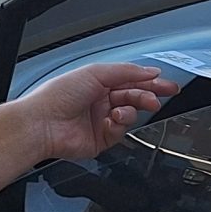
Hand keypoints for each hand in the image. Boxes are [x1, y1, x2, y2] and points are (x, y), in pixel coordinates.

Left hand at [19, 62, 177, 163]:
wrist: (43, 123)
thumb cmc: (58, 95)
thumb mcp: (95, 72)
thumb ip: (126, 71)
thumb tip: (149, 72)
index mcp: (99, 82)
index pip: (131, 81)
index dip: (151, 82)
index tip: (167, 84)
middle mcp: (101, 101)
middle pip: (134, 98)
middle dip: (147, 97)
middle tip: (157, 98)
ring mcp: (102, 120)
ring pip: (130, 115)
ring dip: (130, 111)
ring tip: (120, 110)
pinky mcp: (102, 139)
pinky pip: (121, 132)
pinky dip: (118, 125)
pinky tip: (109, 121)